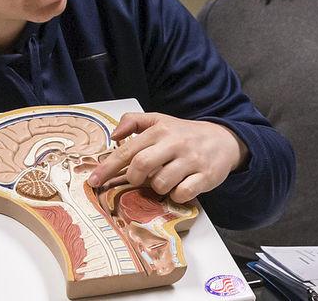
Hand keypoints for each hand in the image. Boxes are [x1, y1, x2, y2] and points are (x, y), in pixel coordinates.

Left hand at [84, 113, 247, 202]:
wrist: (223, 140)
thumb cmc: (184, 134)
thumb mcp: (160, 121)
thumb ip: (134, 121)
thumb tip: (114, 134)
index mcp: (160, 130)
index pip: (127, 150)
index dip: (108, 167)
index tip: (94, 181)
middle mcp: (175, 143)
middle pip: (141, 165)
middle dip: (134, 178)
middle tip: (139, 179)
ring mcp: (191, 160)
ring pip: (161, 183)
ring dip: (158, 188)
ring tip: (166, 180)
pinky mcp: (206, 176)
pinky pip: (182, 193)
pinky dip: (177, 195)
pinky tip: (181, 186)